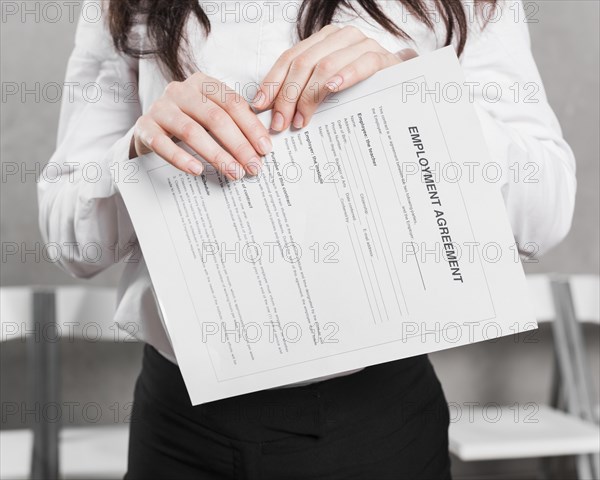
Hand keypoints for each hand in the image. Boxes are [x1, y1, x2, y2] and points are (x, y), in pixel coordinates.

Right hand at [132, 72, 272, 179]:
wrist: (150, 130)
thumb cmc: (189, 123)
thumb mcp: (211, 116)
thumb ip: (234, 123)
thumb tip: (262, 146)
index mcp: (202, 84)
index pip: (232, 103)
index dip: (251, 127)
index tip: (265, 149)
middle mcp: (180, 90)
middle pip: (215, 117)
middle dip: (238, 145)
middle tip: (253, 166)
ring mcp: (160, 107)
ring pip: (192, 131)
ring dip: (216, 154)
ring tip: (233, 172)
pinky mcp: (145, 127)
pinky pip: (163, 144)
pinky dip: (181, 158)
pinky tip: (197, 170)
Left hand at [252, 25, 417, 131]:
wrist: (401, 86)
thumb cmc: (358, 91)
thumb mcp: (326, 90)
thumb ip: (303, 92)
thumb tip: (270, 112)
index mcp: (321, 41)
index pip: (289, 59)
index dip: (272, 83)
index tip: (260, 107)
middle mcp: (338, 37)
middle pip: (303, 64)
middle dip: (287, 96)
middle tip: (280, 124)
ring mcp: (361, 44)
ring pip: (325, 65)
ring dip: (310, 95)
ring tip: (302, 120)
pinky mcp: (382, 57)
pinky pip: (361, 64)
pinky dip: (345, 76)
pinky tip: (333, 90)